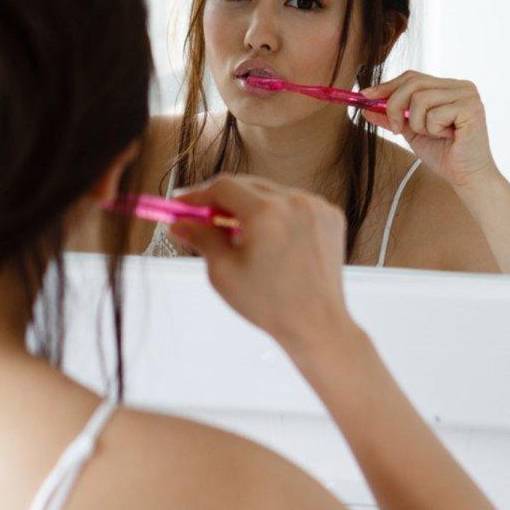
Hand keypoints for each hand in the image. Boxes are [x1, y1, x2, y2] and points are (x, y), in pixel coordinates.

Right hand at [169, 173, 354, 353]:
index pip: (223, 187)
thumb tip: (178, 223)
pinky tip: (270, 238)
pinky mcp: (330, 215)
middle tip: (203, 217)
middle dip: (222, 200)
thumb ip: (200, 238)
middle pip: (246, 185)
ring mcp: (316, 206)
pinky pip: (293, 203)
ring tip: (240, 234)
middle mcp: (294, 201)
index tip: (183, 205)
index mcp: (266, 213)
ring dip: (251, 206)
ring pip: (270, 193)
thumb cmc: (269, 304)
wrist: (317, 325)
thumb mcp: (224, 272)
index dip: (198, 194)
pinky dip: (278, 213)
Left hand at [360, 71, 498, 192]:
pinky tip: (447, 137)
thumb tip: (365, 106)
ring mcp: (468, 95)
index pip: (412, 77)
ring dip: (418, 123)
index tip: (366, 96)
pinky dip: (433, 129)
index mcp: (448, 86)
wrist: (466, 177)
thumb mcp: (411, 131)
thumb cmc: (443, 153)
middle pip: (413, 83)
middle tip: (397, 128)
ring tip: (433, 134)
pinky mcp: (471, 108)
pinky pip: (434, 114)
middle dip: (395, 106)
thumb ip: (392, 116)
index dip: (387, 86)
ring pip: (420, 99)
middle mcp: (461, 86)